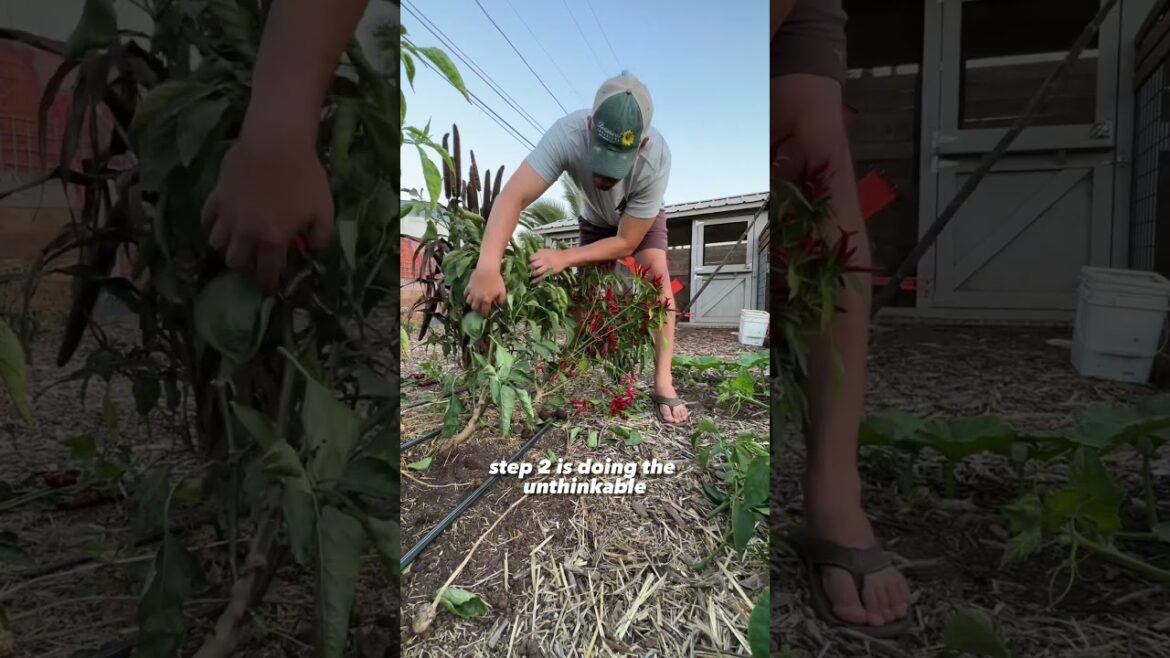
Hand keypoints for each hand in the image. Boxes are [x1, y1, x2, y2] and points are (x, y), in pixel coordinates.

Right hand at [201, 133, 333, 290]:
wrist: (276, 144)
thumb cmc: (304, 177)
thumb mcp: (324, 210)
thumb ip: (323, 237)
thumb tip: (316, 252)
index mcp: (273, 240)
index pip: (267, 272)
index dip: (268, 282)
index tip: (270, 285)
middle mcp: (246, 233)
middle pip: (236, 262)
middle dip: (245, 267)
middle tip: (254, 262)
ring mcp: (228, 215)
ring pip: (216, 244)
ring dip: (226, 248)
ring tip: (236, 244)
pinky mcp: (216, 196)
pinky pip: (206, 219)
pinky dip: (210, 226)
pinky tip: (219, 224)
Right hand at [465, 265, 506, 316]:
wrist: (487, 270)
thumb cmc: (496, 280)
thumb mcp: (502, 291)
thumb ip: (501, 300)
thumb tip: (499, 304)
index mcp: (486, 301)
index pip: (484, 311)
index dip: (485, 314)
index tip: (486, 315)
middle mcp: (478, 298)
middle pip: (475, 308)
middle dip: (477, 310)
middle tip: (480, 308)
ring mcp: (472, 292)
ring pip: (468, 302)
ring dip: (472, 303)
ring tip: (475, 302)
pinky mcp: (469, 286)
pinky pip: (465, 293)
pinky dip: (467, 295)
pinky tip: (470, 295)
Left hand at [529, 249, 567, 283]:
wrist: (564, 257)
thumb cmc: (554, 253)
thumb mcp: (546, 250)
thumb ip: (539, 253)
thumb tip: (531, 257)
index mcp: (542, 254)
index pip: (531, 258)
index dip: (529, 260)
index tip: (529, 262)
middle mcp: (543, 260)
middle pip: (533, 265)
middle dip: (530, 268)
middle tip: (529, 269)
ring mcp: (546, 267)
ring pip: (537, 272)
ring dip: (533, 274)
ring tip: (532, 274)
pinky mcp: (550, 272)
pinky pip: (542, 276)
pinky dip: (537, 280)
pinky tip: (533, 281)